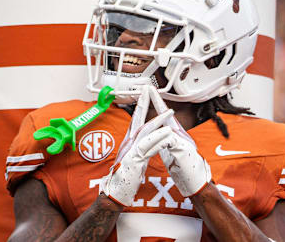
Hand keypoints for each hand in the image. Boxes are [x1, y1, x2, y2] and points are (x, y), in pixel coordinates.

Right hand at [100, 86, 175, 205]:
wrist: (114, 194)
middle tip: (149, 91)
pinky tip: (167, 134)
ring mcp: (130, 151)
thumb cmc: (123, 179)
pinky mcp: (134, 160)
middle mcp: (128, 144)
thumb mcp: (132, 161)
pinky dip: (159, 139)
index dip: (139, 106)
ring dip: (158, 121)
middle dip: (144, 104)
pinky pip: (148, 146)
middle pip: (137, 120)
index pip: (134, 120)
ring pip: (145, 131)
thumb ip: (138, 151)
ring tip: (169, 113)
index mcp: (128, 143)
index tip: (144, 94)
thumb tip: (145, 146)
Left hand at [147, 87, 211, 197]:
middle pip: (167, 115)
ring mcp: (183, 141)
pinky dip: (159, 136)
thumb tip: (157, 138)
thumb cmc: (185, 172)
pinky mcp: (183, 149)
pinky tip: (153, 133)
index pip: (164, 118)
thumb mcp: (171, 154)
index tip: (148, 94)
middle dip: (158, 101)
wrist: (196, 185)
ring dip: (158, 116)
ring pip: (166, 125)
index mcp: (175, 137)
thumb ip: (165, 144)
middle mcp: (181, 136)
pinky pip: (168, 138)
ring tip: (149, 103)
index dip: (157, 105)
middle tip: (149, 89)